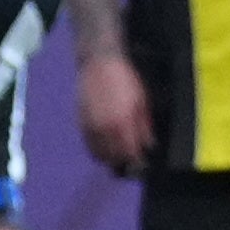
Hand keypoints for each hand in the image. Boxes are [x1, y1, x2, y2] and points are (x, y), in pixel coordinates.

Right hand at [76, 48, 151, 172]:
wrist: (99, 64)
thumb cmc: (127, 81)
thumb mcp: (142, 102)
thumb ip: (145, 126)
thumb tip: (149, 146)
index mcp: (123, 123)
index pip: (129, 153)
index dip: (137, 162)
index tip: (143, 165)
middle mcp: (104, 129)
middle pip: (113, 158)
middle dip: (124, 163)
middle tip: (133, 163)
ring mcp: (90, 127)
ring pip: (99, 155)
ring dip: (110, 159)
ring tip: (120, 156)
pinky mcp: (80, 123)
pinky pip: (89, 146)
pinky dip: (98, 151)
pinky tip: (107, 147)